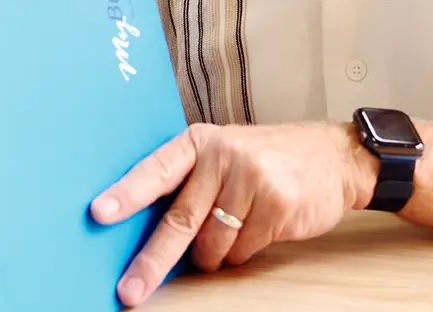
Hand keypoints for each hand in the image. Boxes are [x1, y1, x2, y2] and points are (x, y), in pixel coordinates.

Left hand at [90, 122, 376, 305]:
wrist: (333, 156)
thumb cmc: (267, 159)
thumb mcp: (223, 155)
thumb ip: (191, 183)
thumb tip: (148, 233)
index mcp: (199, 141)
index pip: (155, 170)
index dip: (127, 194)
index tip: (99, 214)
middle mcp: (221, 155)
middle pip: (179, 220)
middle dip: (152, 261)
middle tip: (131, 290)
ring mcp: (250, 178)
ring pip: (212, 245)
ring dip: (215, 255)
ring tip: (233, 231)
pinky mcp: (276, 203)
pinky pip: (243, 251)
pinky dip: (244, 253)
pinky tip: (260, 229)